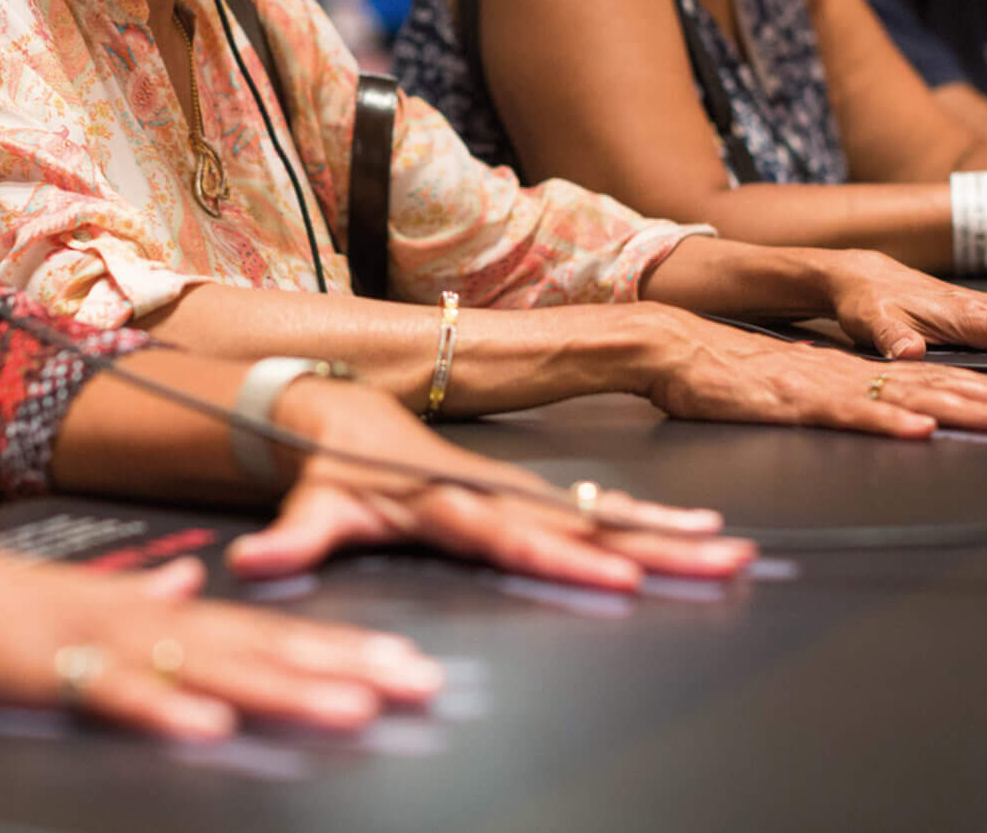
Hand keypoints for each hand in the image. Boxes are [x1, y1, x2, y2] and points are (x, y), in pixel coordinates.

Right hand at [0, 514, 443, 739]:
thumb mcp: (80, 602)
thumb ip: (143, 597)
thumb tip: (194, 586)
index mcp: (155, 613)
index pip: (266, 632)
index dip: (341, 649)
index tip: (412, 665)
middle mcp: (143, 622)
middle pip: (259, 648)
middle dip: (344, 668)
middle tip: (422, 685)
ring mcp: (97, 643)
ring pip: (206, 668)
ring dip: (281, 688)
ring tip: (352, 707)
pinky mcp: (45, 670)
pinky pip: (112, 696)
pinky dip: (162, 711)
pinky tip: (211, 730)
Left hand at [228, 381, 753, 593]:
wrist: (333, 411)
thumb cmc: (328, 466)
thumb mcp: (309, 504)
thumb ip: (293, 538)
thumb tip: (255, 560)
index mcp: (452, 502)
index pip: (516, 536)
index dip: (566, 557)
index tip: (619, 575)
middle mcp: (495, 495)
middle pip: (584, 523)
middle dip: (652, 543)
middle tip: (718, 558)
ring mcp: (517, 494)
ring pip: (603, 514)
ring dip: (668, 533)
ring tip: (730, 548)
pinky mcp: (527, 497)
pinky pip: (599, 511)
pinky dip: (652, 522)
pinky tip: (702, 535)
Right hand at [632, 302, 986, 435]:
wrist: (667, 347)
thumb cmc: (718, 374)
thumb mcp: (784, 390)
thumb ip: (826, 403)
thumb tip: (873, 419)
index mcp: (843, 375)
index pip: (923, 382)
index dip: (976, 392)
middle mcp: (842, 376)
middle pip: (928, 387)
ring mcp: (819, 386)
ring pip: (901, 397)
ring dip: (957, 407)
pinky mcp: (791, 401)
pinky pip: (847, 414)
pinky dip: (886, 423)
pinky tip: (919, 430)